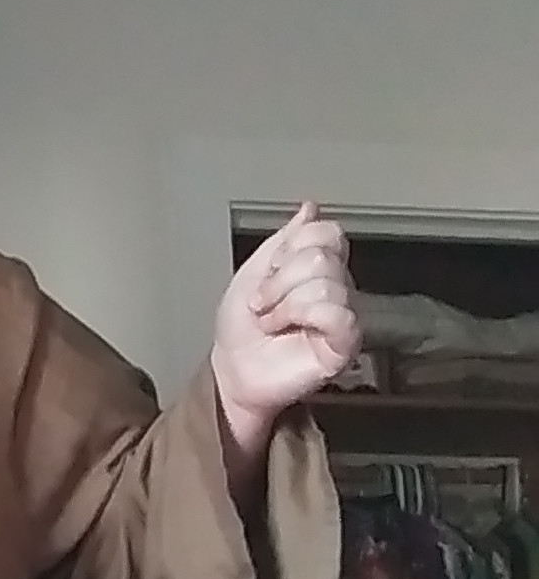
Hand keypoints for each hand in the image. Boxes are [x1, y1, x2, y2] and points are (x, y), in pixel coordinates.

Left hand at [211, 202, 359, 438]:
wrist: (232, 369)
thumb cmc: (242, 328)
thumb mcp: (253, 272)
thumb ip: (282, 239)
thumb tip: (310, 208)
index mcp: (319, 266)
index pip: (326, 232)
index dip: (290, 249)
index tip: (269, 272)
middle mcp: (337, 286)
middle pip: (321, 257)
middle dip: (279, 281)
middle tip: (263, 303)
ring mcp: (344, 314)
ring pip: (324, 284)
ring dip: (283, 304)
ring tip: (271, 321)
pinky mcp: (345, 342)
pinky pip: (337, 313)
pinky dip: (301, 316)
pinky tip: (287, 329)